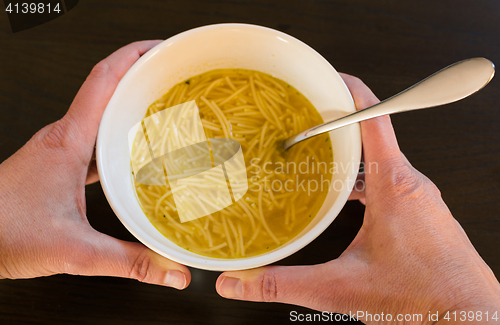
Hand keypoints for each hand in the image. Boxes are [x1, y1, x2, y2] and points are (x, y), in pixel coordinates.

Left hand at [0, 41, 189, 289]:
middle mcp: (65, 137)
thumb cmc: (3, 234)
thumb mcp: (74, 251)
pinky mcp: (59, 165)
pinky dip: (118, 134)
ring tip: (164, 108)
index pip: (104, 80)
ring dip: (130, 104)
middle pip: (106, 88)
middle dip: (141, 74)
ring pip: (101, 114)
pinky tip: (136, 153)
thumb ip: (129, 261)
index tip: (164, 49)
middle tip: (175, 77)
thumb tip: (172, 270)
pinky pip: (95, 138)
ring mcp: (61, 149)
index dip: (135, 56)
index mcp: (69, 141)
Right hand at [216, 73, 499, 321]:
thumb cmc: (423, 301)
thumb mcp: (343, 289)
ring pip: (380, 161)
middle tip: (302, 121)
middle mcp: (410, 184)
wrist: (469, 321)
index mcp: (394, 186)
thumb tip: (240, 282)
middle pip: (371, 134)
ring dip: (348, 156)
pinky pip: (389, 182)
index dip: (347, 90)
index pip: (373, 117)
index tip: (323, 77)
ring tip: (315, 156)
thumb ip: (285, 283)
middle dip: (335, 125)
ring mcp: (418, 198)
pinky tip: (343, 198)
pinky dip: (363, 181)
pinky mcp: (421, 214)